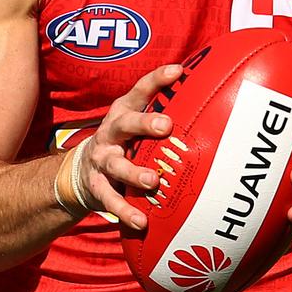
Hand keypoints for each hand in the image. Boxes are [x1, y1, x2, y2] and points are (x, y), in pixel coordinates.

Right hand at [56, 64, 181, 229]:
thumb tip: (211, 100)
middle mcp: (110, 132)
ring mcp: (102, 160)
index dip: (157, 79)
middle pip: (125, 124)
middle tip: (166, 126)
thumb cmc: (124, 142)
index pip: (140, 90)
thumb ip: (162, 114)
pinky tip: (141, 221)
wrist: (80, 172)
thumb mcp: (135, 123)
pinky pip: (110, 200)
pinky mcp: (97, 187)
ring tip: (153, 181)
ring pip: (117, 166)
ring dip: (135, 173)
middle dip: (144, 123)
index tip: (178, 70)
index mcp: (123, 111)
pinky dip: (125, 211)